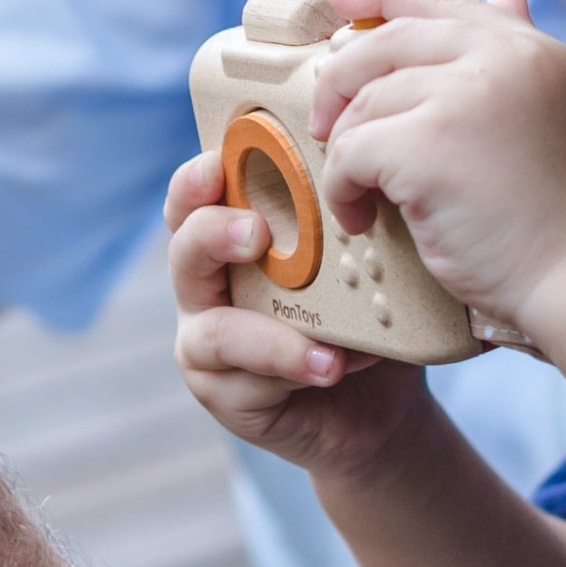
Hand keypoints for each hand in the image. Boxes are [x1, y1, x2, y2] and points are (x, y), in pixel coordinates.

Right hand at [165, 152, 431, 483]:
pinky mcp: (226, 397)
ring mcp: (209, 348)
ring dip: (269, 334)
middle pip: (185, 251)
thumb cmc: (362, 318)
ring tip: (323, 341)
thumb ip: (346, 228)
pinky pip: (247, 381)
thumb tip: (364, 188)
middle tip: (255, 232)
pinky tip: (333, 367)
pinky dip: (293, 368)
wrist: (380, 403)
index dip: (197, 179)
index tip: (219, 163)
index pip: (196, 199)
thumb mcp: (358, 265)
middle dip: (213, 234)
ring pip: (214, 332)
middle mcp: (207, 289)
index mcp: (230, 241)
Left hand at [308, 0, 565, 343]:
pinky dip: (343, 187)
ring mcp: (463, 96)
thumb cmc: (565, 217)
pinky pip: (351, 150)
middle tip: (324, 123)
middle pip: (387, 41)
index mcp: (532, 50)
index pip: (442, 1)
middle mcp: (501, 58)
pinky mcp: (426, 144)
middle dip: (342, 79)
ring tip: (361, 195)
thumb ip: (517, 62)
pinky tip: (362, 216)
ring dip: (346, 151)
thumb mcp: (553, 113)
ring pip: (364, 102)